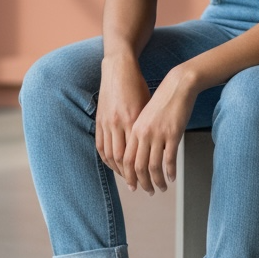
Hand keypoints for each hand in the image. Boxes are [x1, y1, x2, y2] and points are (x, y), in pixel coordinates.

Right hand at [95, 54, 150, 177]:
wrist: (118, 69)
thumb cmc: (138, 86)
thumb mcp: (148, 105)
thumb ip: (149, 126)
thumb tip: (158, 145)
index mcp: (134, 121)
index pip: (138, 154)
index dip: (145, 171)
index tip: (153, 181)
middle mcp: (119, 124)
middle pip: (123, 160)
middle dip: (133, 178)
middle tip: (141, 189)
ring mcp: (107, 123)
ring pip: (111, 156)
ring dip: (119, 172)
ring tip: (129, 181)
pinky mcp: (100, 120)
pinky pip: (101, 146)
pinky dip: (107, 159)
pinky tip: (114, 166)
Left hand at [121, 66, 197, 193]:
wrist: (178, 85)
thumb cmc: (162, 100)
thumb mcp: (145, 116)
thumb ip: (140, 133)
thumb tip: (139, 153)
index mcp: (134, 129)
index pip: (126, 160)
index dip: (128, 176)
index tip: (133, 186)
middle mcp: (143, 133)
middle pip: (137, 166)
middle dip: (142, 183)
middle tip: (148, 192)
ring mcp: (157, 134)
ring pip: (153, 166)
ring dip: (157, 181)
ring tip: (162, 188)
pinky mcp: (173, 134)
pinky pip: (169, 159)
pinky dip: (170, 172)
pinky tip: (172, 177)